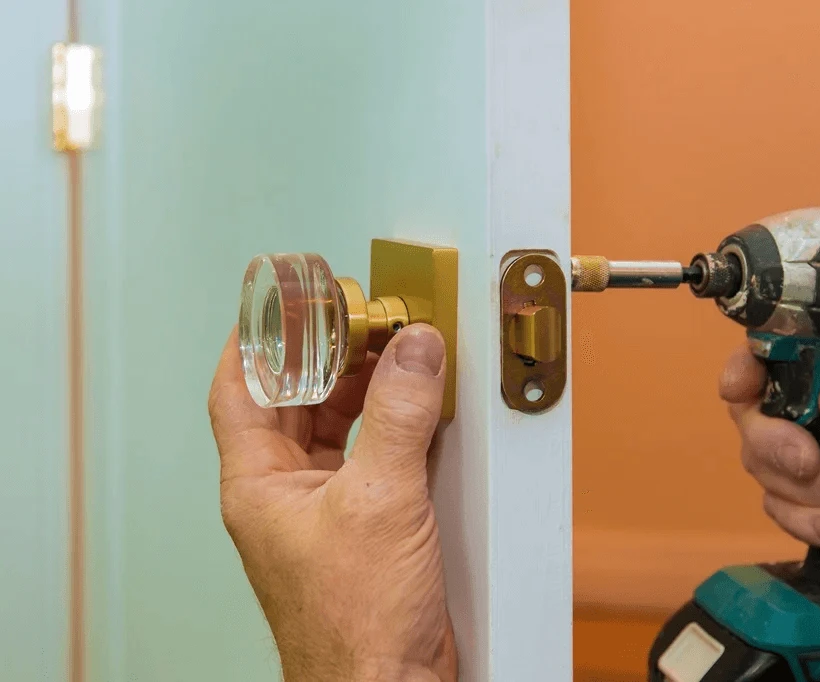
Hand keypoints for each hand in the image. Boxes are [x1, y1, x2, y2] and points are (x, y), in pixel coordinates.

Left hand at [208, 324, 456, 681]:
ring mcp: (326, 510)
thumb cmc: (356, 626)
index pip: (240, 390)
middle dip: (327, 356)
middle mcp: (286, 494)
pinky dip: (394, 425)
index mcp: (259, 484)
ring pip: (335, 426)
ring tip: (395, 351)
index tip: (284, 300)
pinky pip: (373, 456)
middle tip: (360, 317)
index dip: (258, 339)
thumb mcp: (378, 502)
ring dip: (364, 387)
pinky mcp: (368, 526)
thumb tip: (412, 351)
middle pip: (294, 400)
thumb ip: (397, 417)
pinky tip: (419, 407)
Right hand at [721, 345, 819, 562]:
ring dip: (805, 490)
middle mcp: (808, 406)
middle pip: (752, 415)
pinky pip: (778, 510)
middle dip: (774, 443)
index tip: (741, 386)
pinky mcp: (804, 501)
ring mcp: (803, 454)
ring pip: (761, 466)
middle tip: (810, 462)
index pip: (769, 351)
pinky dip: (808, 522)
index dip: (742, 367)